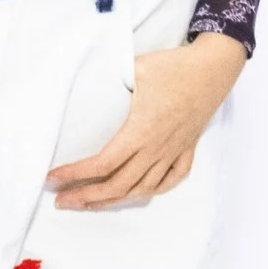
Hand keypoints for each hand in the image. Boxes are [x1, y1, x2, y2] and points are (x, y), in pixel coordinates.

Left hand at [48, 32, 245, 209]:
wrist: (216, 65)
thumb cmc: (174, 65)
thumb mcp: (135, 68)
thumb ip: (107, 78)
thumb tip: (77, 80)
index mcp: (141, 129)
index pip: (102, 163)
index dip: (74, 175)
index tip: (52, 178)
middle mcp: (158, 146)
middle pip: (118, 184)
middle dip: (86, 197)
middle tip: (60, 200)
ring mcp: (175, 150)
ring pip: (143, 188)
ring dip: (113, 200)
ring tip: (88, 203)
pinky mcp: (188, 148)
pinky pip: (171, 180)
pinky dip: (151, 191)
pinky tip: (134, 194)